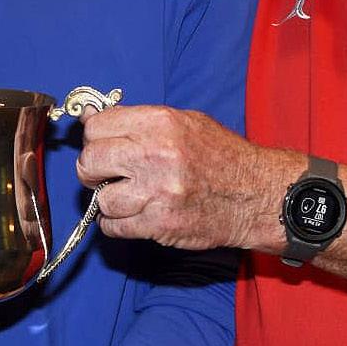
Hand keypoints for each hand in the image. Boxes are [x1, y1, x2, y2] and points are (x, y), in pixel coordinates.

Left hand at [76, 106, 273, 251]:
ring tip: (129, 198)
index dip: (95, 139)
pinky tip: (134, 216)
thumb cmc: (222, 157)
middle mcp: (155, 154)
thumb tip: (90, 118)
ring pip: (101, 199)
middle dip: (92, 170)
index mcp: (160, 123)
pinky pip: (114, 227)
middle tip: (106, 174)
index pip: (96, 126)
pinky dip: (118, 225)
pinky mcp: (159, 224)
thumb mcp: (184, 122)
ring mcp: (157, 192)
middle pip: (90, 162)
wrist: (256, 194)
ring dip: (110, 202)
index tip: (102, 147)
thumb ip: (136, 121)